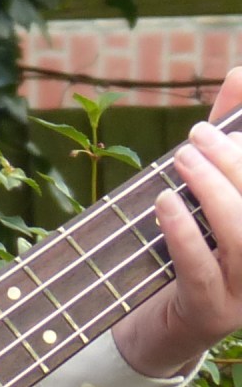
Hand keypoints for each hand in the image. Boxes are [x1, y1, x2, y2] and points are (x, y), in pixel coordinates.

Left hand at [112, 69, 241, 377]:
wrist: (155, 311)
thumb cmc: (191, 232)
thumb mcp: (208, 177)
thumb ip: (230, 130)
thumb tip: (241, 72)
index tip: (237, 112)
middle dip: (236, 165)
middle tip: (196, 135)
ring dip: (215, 192)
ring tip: (182, 157)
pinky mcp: (212, 314)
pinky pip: (205, 275)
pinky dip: (184, 233)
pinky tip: (165, 200)